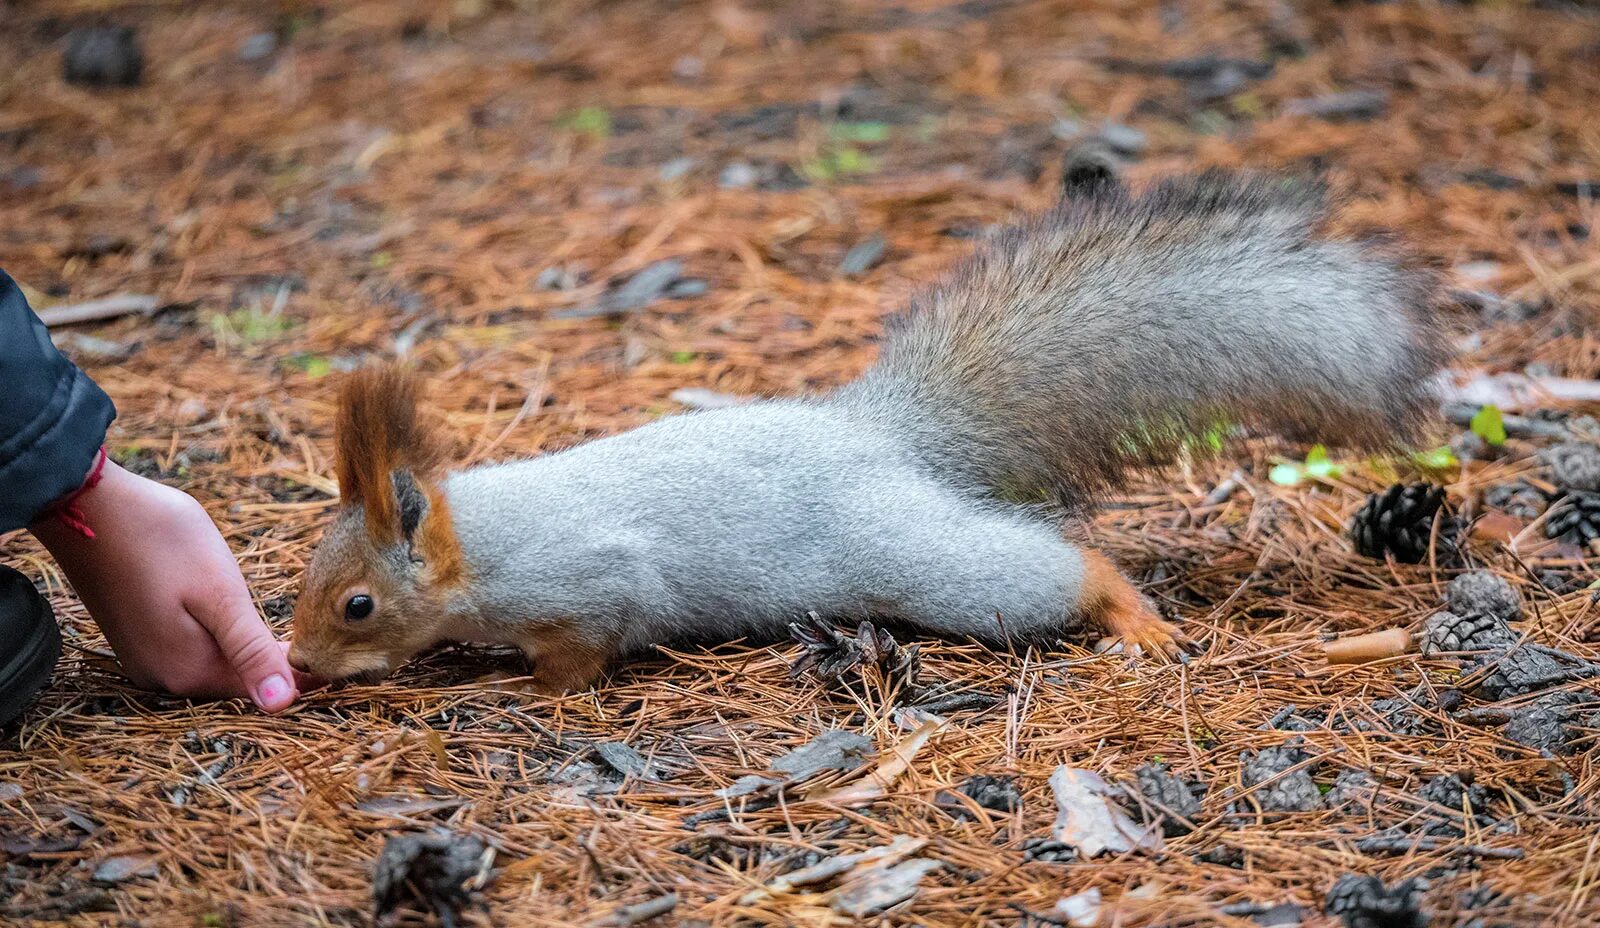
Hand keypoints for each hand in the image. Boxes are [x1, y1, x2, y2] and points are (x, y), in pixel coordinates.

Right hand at [31, 460, 299, 711]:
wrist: (86, 505)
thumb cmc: (158, 538)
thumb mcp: (218, 593)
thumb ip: (251, 650)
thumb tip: (282, 705)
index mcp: (189, 671)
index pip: (263, 688)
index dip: (303, 671)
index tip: (343, 650)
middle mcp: (164, 676)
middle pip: (238, 679)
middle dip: (277, 660)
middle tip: (324, 631)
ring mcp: (147, 657)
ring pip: (217, 662)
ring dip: (250, 647)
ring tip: (288, 623)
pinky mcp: (139, 636)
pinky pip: (193, 648)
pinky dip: (221, 635)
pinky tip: (234, 612)